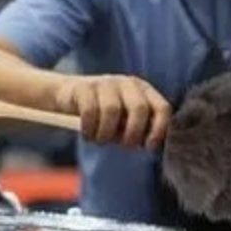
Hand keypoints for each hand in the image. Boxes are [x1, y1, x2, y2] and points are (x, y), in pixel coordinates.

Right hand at [54, 75, 171, 150]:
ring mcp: (105, 82)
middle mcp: (127, 84)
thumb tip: (151, 145)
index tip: (147, 147)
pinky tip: (87, 135)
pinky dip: (89, 129)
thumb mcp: (125, 124)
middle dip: (131, 134)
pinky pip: (89, 110)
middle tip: (121, 146)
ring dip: (106, 134)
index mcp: (144, 92)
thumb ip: (140, 131)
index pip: (162, 108)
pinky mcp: (83, 87)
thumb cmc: (104, 117)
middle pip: (139, 108)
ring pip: (112, 110)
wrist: (68, 98)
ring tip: (100, 141)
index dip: (158, 131)